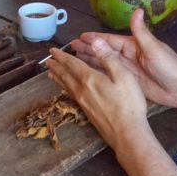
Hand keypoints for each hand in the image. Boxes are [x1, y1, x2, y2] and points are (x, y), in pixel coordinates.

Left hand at [46, 36, 151, 156]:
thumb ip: (108, 58)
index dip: (62, 56)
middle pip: (65, 75)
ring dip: (57, 78)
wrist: (126, 133)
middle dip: (56, 66)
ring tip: (50, 73)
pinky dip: (64, 88)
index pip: (71, 64)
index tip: (53, 51)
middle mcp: (82, 90)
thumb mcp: (124, 76)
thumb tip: (95, 41)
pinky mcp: (86, 111)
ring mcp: (83, 102)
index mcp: (89, 79)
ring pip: (66, 86)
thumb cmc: (129, 104)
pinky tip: (66, 89)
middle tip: (47, 60)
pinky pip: (71, 94)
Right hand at [71, 9, 176, 110]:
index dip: (94, 38)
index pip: (109, 40)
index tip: (80, 37)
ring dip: (90, 61)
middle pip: (104, 51)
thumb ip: (141, 32)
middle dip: (88, 49)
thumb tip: (136, 10)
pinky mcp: (129, 83)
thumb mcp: (154, 48)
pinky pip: (110, 76)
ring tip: (74, 60)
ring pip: (104, 63)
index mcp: (133, 45)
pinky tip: (88, 75)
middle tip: (70, 48)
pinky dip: (99, 74)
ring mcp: (128, 70)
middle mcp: (128, 56)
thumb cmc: (170, 67)